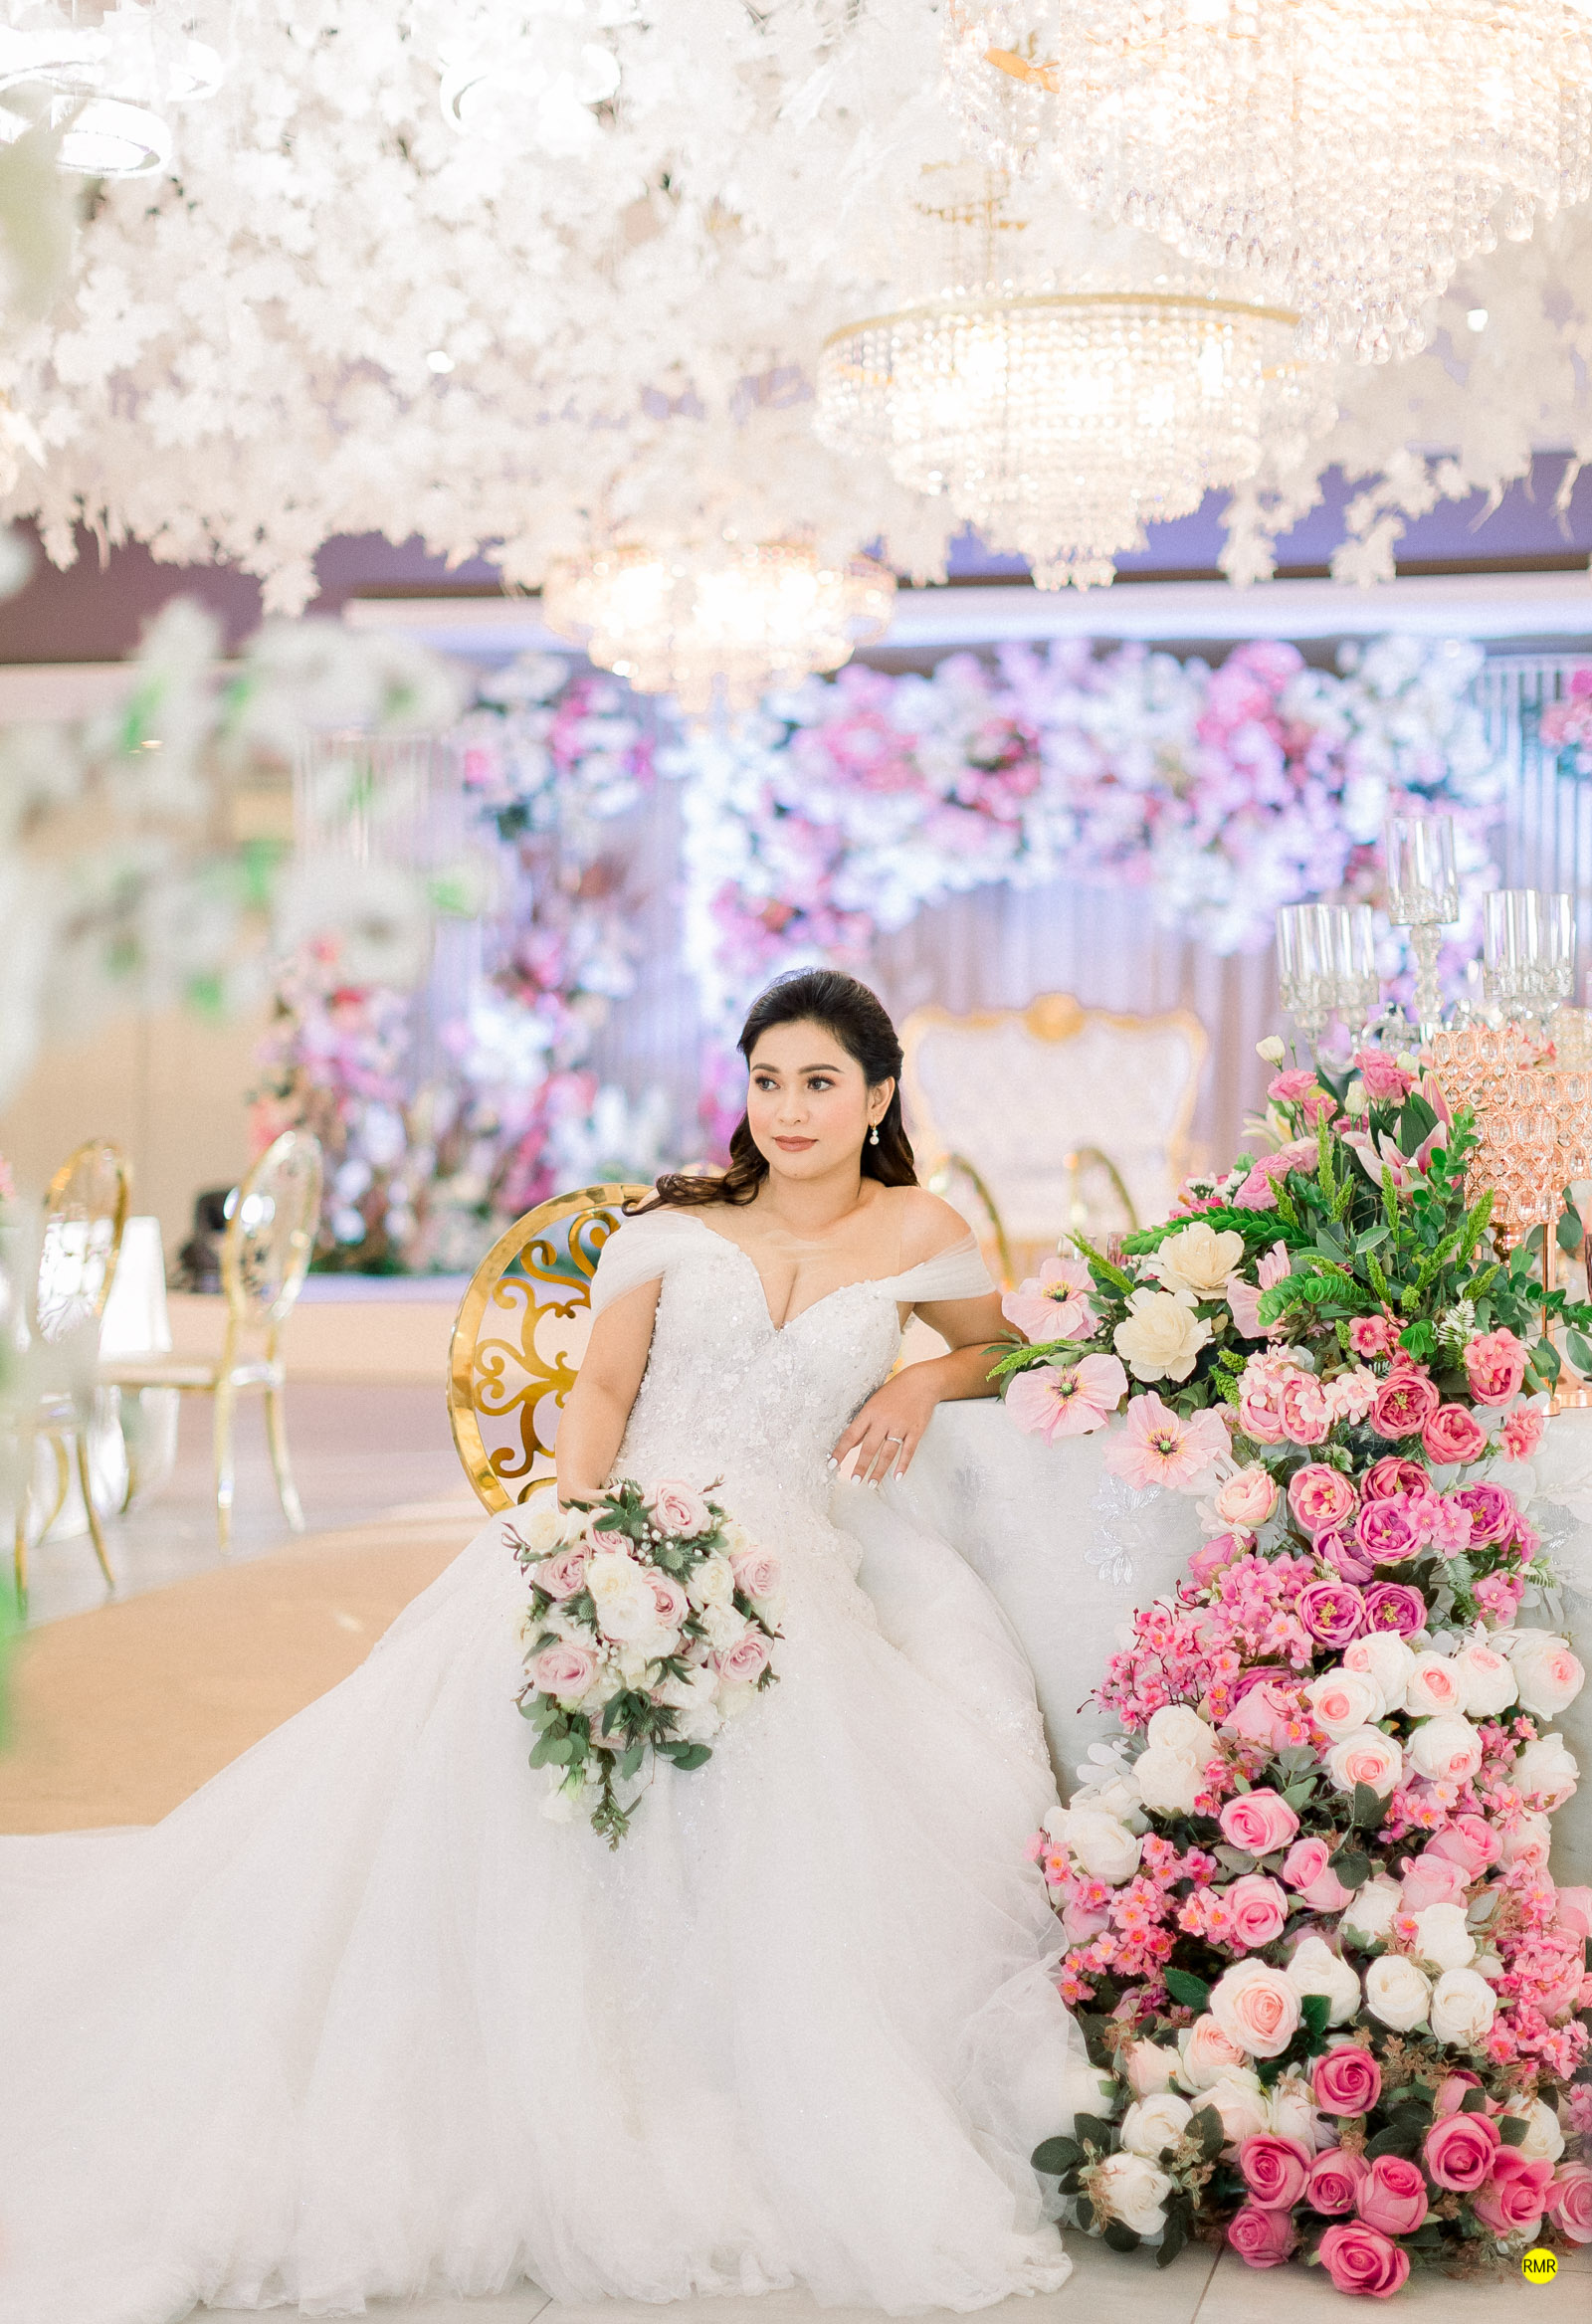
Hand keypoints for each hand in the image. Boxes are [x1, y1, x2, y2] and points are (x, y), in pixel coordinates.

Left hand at [832, 1363, 942, 1485]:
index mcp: (869, 1412)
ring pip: (888, 1453)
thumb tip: (851, 1444)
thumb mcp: (874, 1403)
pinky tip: (897, 1477)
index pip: (850, 1435)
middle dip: (860, 1466)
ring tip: (871, 1484)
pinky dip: (903, 1465)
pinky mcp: (916, 1430)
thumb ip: (864, 1424)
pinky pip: (908, 1451)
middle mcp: (883, 1420)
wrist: (921, 1382)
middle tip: (854, 1481)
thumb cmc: (894, 1392)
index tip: (831, 1465)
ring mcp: (900, 1426)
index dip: (840, 1451)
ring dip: (879, 1471)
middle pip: (869, 1447)